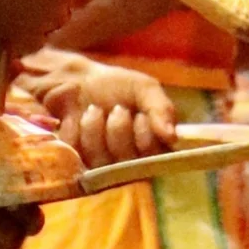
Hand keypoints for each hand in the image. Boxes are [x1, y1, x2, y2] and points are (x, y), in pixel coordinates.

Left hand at [21, 48, 176, 166]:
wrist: (78, 81)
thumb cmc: (117, 86)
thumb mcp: (144, 88)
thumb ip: (161, 109)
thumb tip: (172, 136)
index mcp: (153, 146)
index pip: (158, 160)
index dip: (145, 138)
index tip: (139, 117)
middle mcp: (131, 163)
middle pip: (129, 164)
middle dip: (119, 130)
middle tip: (116, 109)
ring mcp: (103, 167)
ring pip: (101, 161)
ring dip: (95, 128)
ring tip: (93, 110)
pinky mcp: (77, 165)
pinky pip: (77, 155)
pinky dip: (76, 131)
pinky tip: (75, 119)